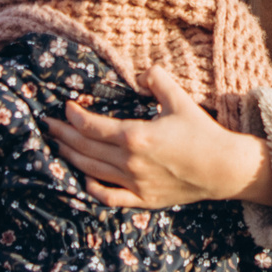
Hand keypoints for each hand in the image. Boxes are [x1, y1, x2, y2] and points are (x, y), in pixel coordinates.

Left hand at [44, 66, 271, 208]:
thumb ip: (157, 79)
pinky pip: (108, 197)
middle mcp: (129, 162)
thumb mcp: (179, 99)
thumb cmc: (201, 132)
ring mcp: (134, 183)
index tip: (65, 106)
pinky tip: (83, 177)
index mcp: (135, 136)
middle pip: (85, 148)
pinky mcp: (142, 199)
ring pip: (91, 171)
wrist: (223, 168)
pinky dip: (91, 188)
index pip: (91, 126)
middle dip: (63, 135)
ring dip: (70, 157)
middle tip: (48, 124)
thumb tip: (140, 72)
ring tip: (57, 146)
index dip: (73, 116)